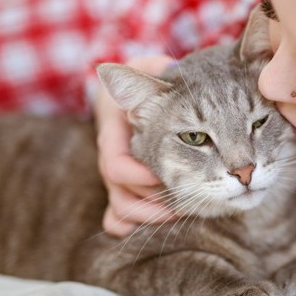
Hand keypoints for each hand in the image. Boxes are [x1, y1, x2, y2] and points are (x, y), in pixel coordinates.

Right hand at [95, 54, 177, 236]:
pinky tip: (142, 228)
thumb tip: (170, 68)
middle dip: (149, 199)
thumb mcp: (152, 68)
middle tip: (182, 202)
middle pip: (119, 188)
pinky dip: (125, 224)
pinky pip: (116, 212)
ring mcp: (118, 170)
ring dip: (146, 214)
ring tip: (176, 214)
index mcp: (115, 126)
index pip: (115, 160)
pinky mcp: (125, 183)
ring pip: (120, 203)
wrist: (131, 90)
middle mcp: (113, 150)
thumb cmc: (148, 77)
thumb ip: (160, 68)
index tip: (161, 179)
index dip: (137, 175)